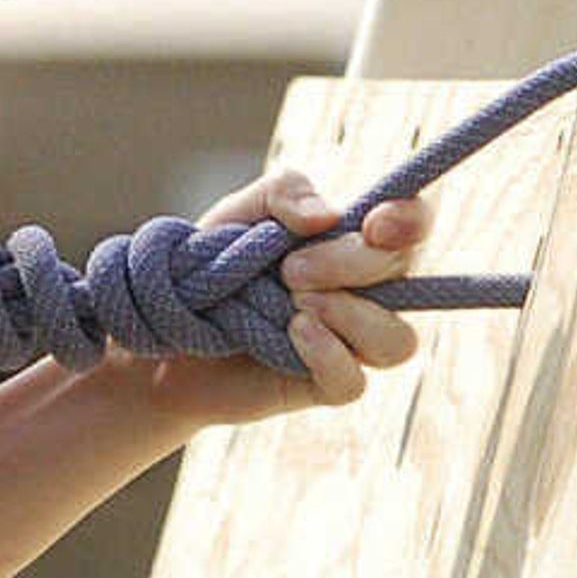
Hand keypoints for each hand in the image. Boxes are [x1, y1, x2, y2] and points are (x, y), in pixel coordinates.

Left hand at [138, 170, 434, 427]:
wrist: (164, 327)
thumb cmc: (208, 264)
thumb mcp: (238, 213)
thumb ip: (282, 193)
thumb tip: (327, 216)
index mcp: (353, 242)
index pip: (413, 225)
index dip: (410, 221)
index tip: (375, 224)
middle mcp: (364, 292)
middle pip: (402, 273)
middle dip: (351, 263)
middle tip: (289, 269)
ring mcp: (349, 343)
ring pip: (396, 340)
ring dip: (351, 316)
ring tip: (294, 304)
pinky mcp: (323, 385)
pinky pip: (354, 381)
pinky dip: (328, 355)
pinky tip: (294, 334)